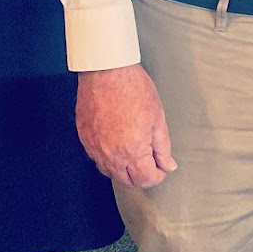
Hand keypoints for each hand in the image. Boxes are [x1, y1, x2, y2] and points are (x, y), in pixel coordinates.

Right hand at [76, 64, 176, 188]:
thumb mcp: (157, 117)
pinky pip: (96, 157)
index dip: (157, 175)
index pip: (146, 180)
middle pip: (127, 180)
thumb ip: (163, 147)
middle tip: (149, 158)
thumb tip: (168, 165)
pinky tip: (115, 142)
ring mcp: (94, 148)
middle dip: (141, 174)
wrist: (106, 70)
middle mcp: (111, 156)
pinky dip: (107, 156)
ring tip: (132, 148)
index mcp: (132, 152)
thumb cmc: (132, 88)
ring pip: (110, 171)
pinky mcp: (84, 137)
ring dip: (123, 167)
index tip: (161, 166)